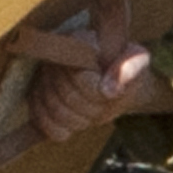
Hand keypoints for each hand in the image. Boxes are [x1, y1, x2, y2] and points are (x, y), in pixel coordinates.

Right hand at [30, 43, 171, 143]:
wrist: (114, 82)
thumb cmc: (124, 68)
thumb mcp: (137, 62)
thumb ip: (129, 68)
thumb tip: (109, 90)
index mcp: (76, 42)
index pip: (80, 80)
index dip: (97, 93)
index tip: (109, 91)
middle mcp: (53, 58)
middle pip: (66, 100)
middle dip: (91, 109)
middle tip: (103, 104)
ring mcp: (40, 79)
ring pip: (55, 113)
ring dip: (79, 121)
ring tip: (91, 111)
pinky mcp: (35, 99)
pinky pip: (41, 122)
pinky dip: (60, 130)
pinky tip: (74, 123)